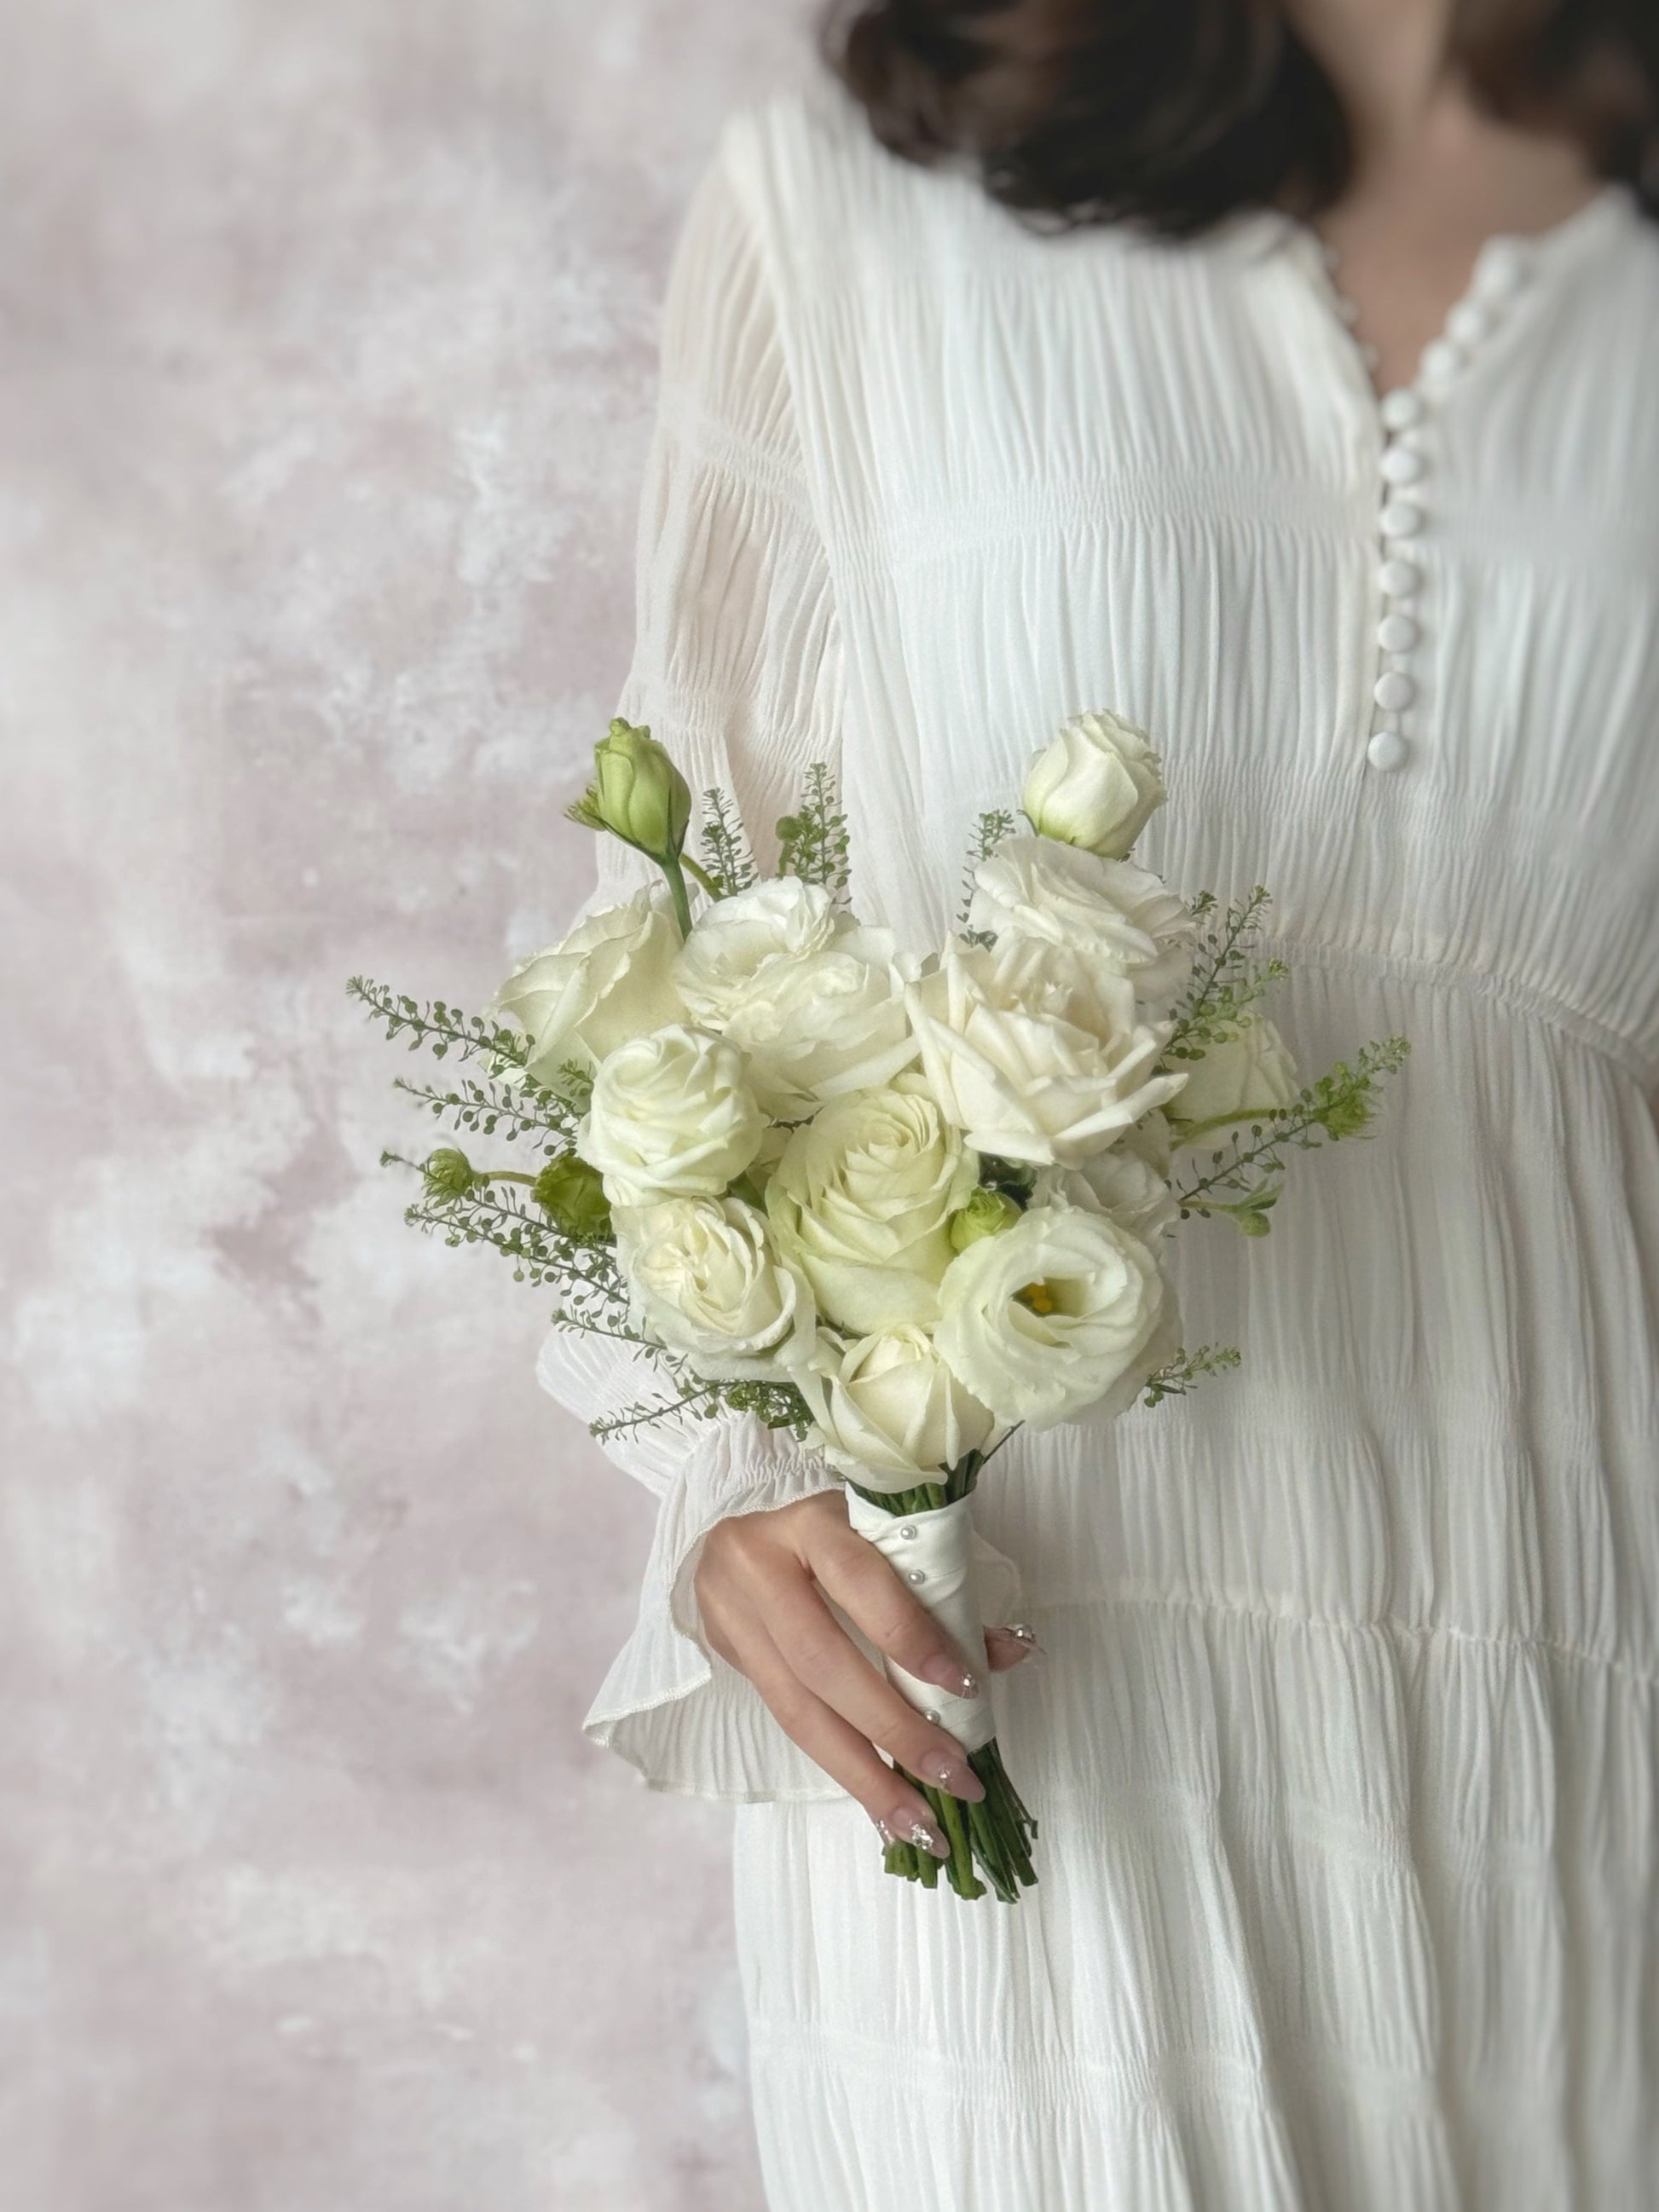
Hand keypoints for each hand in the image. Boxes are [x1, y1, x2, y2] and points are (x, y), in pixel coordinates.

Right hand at [694, 1488, 1037, 1858]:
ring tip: (917, 1824)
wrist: (736, 1538)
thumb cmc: (833, 1532)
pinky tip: (881, 1806)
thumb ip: (941, 1593)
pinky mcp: (729, 1660)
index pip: (860, 1582)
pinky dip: (842, 1769)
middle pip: (824, 1662)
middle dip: (893, 1729)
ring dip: (865, 1776)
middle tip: (953, 1776)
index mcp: (808, 1523)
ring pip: (798, 1712)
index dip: (911, 1636)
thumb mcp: (885, 1540)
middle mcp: (759, 1569)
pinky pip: (788, 1726)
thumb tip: (1011, 1651)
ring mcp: (734, 1617)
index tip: (965, 1686)